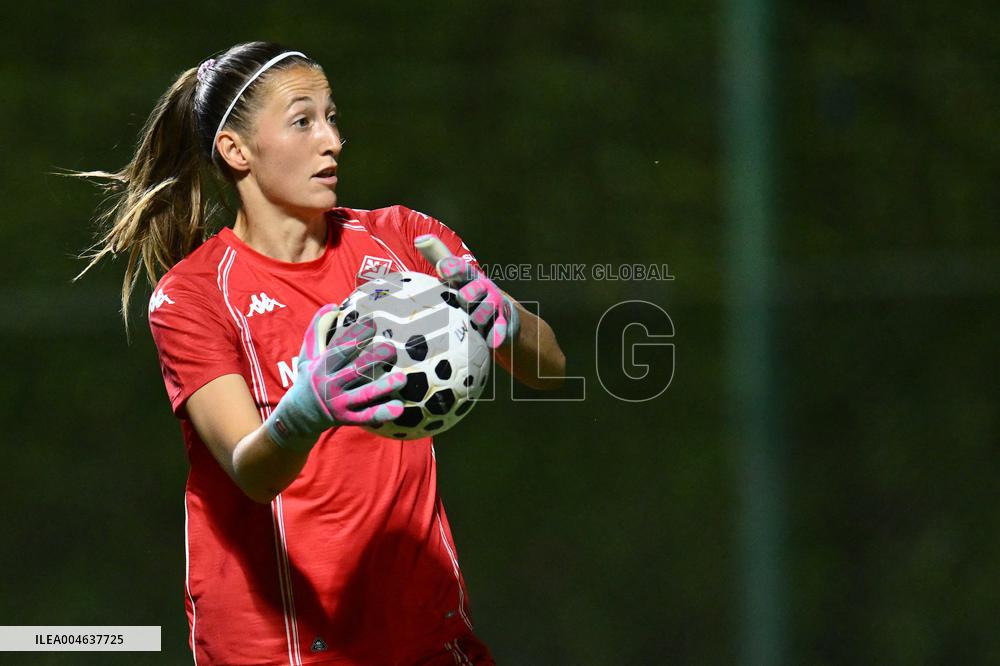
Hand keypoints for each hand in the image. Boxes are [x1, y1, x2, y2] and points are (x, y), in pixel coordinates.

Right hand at [265, 304, 405, 450]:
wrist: (299, 416)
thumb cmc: (309, 378)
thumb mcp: (308, 355)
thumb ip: (318, 329)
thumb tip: (332, 306)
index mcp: (322, 367)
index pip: (340, 349)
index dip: (356, 336)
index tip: (372, 323)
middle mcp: (330, 385)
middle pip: (356, 370)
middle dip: (375, 359)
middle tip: (392, 348)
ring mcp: (340, 404)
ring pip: (364, 394)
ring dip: (383, 387)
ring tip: (401, 378)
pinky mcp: (348, 419)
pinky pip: (367, 417)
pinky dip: (382, 413)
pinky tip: (398, 407)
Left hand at [415, 234, 519, 348]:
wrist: (500, 310)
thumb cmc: (467, 289)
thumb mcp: (453, 273)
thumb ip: (437, 255)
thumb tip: (420, 238)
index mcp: (468, 275)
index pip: (460, 268)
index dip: (452, 267)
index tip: (442, 267)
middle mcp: (483, 288)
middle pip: (474, 290)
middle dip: (468, 294)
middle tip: (462, 299)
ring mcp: (494, 305)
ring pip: (485, 311)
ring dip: (477, 316)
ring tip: (474, 320)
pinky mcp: (502, 322)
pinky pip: (500, 328)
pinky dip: (496, 334)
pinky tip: (491, 341)